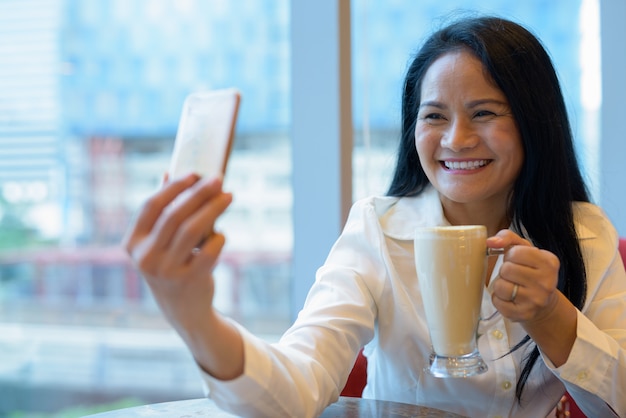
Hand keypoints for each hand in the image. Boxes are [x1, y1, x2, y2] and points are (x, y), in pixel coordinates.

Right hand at [122, 173, 232, 329]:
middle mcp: (146, 257)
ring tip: (229, 196)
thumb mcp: (159, 242)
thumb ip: (162, 211)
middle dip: (198, 193)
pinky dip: (219, 237)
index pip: (151, 206)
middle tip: (218, 179)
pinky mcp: (190, 280)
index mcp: (132, 243)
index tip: (195, 173)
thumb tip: (169, 174)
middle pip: (174, 215)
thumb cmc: (172, 264)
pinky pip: (210, 250)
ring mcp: (167, 271)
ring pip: (193, 230)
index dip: (174, 187)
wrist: (183, 309)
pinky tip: (222, 234)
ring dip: (214, 209)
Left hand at [486, 229, 560, 324]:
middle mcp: (547, 282)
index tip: (518, 261)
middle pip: (507, 269)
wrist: (544, 303)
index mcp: (549, 262)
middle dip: (505, 270)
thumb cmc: (530, 271)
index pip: (515, 252)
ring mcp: (536, 300)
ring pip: (500, 286)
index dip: (511, 256)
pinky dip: (498, 299)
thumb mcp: (524, 249)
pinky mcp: (524, 314)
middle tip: (514, 275)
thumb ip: (507, 237)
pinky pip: (497, 302)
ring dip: (501, 285)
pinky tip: (509, 298)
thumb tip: (490, 241)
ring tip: (512, 286)